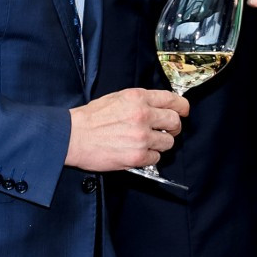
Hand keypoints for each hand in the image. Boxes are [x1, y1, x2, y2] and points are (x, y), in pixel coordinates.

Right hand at [66, 89, 188, 171]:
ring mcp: (142, 137)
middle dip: (173, 128)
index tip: (183, 111)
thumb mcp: (116, 98)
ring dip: (160, 144)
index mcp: (138, 98)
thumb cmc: (91, 118)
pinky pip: (156, 158)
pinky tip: (136, 152)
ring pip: (168, 142)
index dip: (182, 107)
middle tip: (166, 131)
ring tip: (145, 143)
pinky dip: (149, 157)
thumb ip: (139, 101)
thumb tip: (158, 106)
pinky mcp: (138, 156)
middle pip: (175, 122)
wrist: (73, 136)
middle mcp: (143, 115)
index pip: (173, 99)